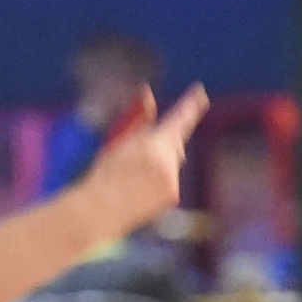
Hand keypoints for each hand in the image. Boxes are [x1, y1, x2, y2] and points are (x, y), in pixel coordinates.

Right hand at [78, 83, 209, 236]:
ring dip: (161, 163)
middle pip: (176, 140)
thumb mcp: (119, 140)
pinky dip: (161, 181)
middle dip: (167, 141)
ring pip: (173, 161)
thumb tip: (148, 94)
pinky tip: (141, 190)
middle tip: (144, 152)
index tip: (200, 92)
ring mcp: (171, 177)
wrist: (101, 210)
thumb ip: (139, 118)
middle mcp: (166, 158)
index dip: (191, 104)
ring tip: (135, 178)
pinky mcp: (173, 194)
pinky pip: (171, 180)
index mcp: (152, 141)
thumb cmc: (106, 173)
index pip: (178, 118)